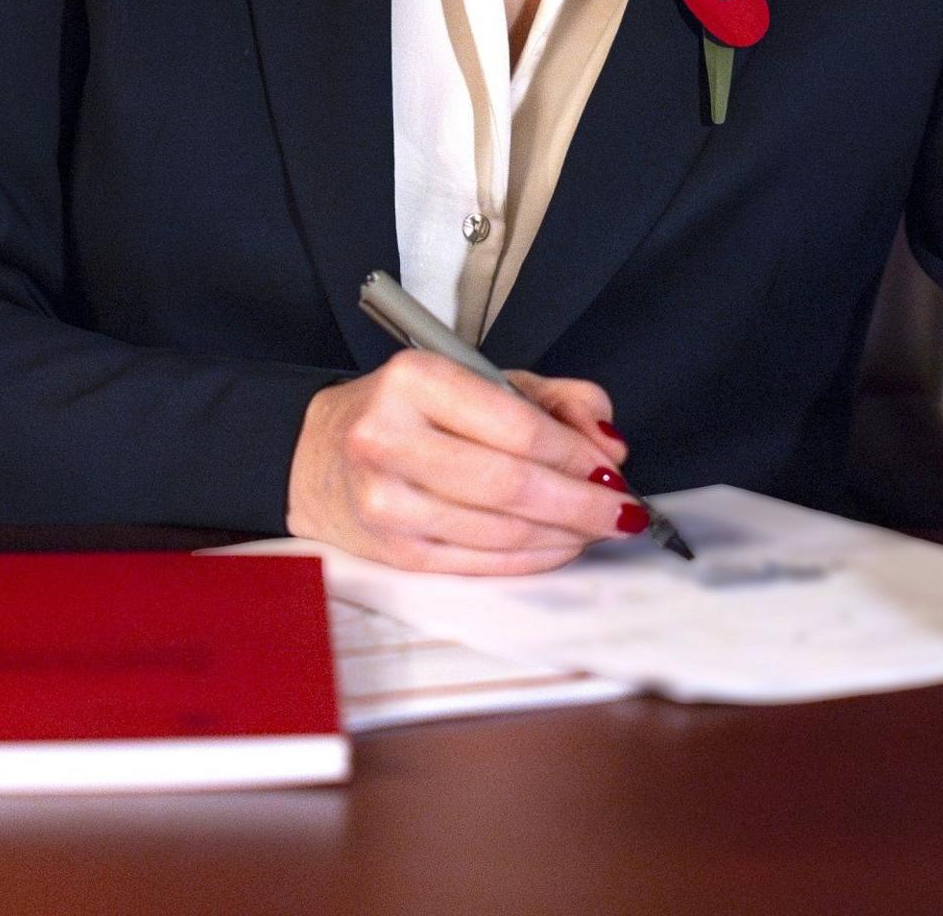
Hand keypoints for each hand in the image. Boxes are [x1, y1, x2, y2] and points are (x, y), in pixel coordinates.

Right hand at [287, 350, 643, 572]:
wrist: (318, 454)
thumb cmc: (412, 412)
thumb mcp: (482, 379)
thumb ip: (555, 399)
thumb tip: (611, 445)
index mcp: (414, 380)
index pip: (516, 427)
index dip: (577, 455)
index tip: (614, 469)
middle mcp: (390, 439)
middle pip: (511, 486)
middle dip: (582, 504)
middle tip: (624, 511)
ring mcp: (386, 502)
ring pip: (500, 532)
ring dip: (564, 535)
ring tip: (597, 527)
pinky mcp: (391, 552)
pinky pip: (479, 563)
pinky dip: (532, 559)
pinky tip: (558, 546)